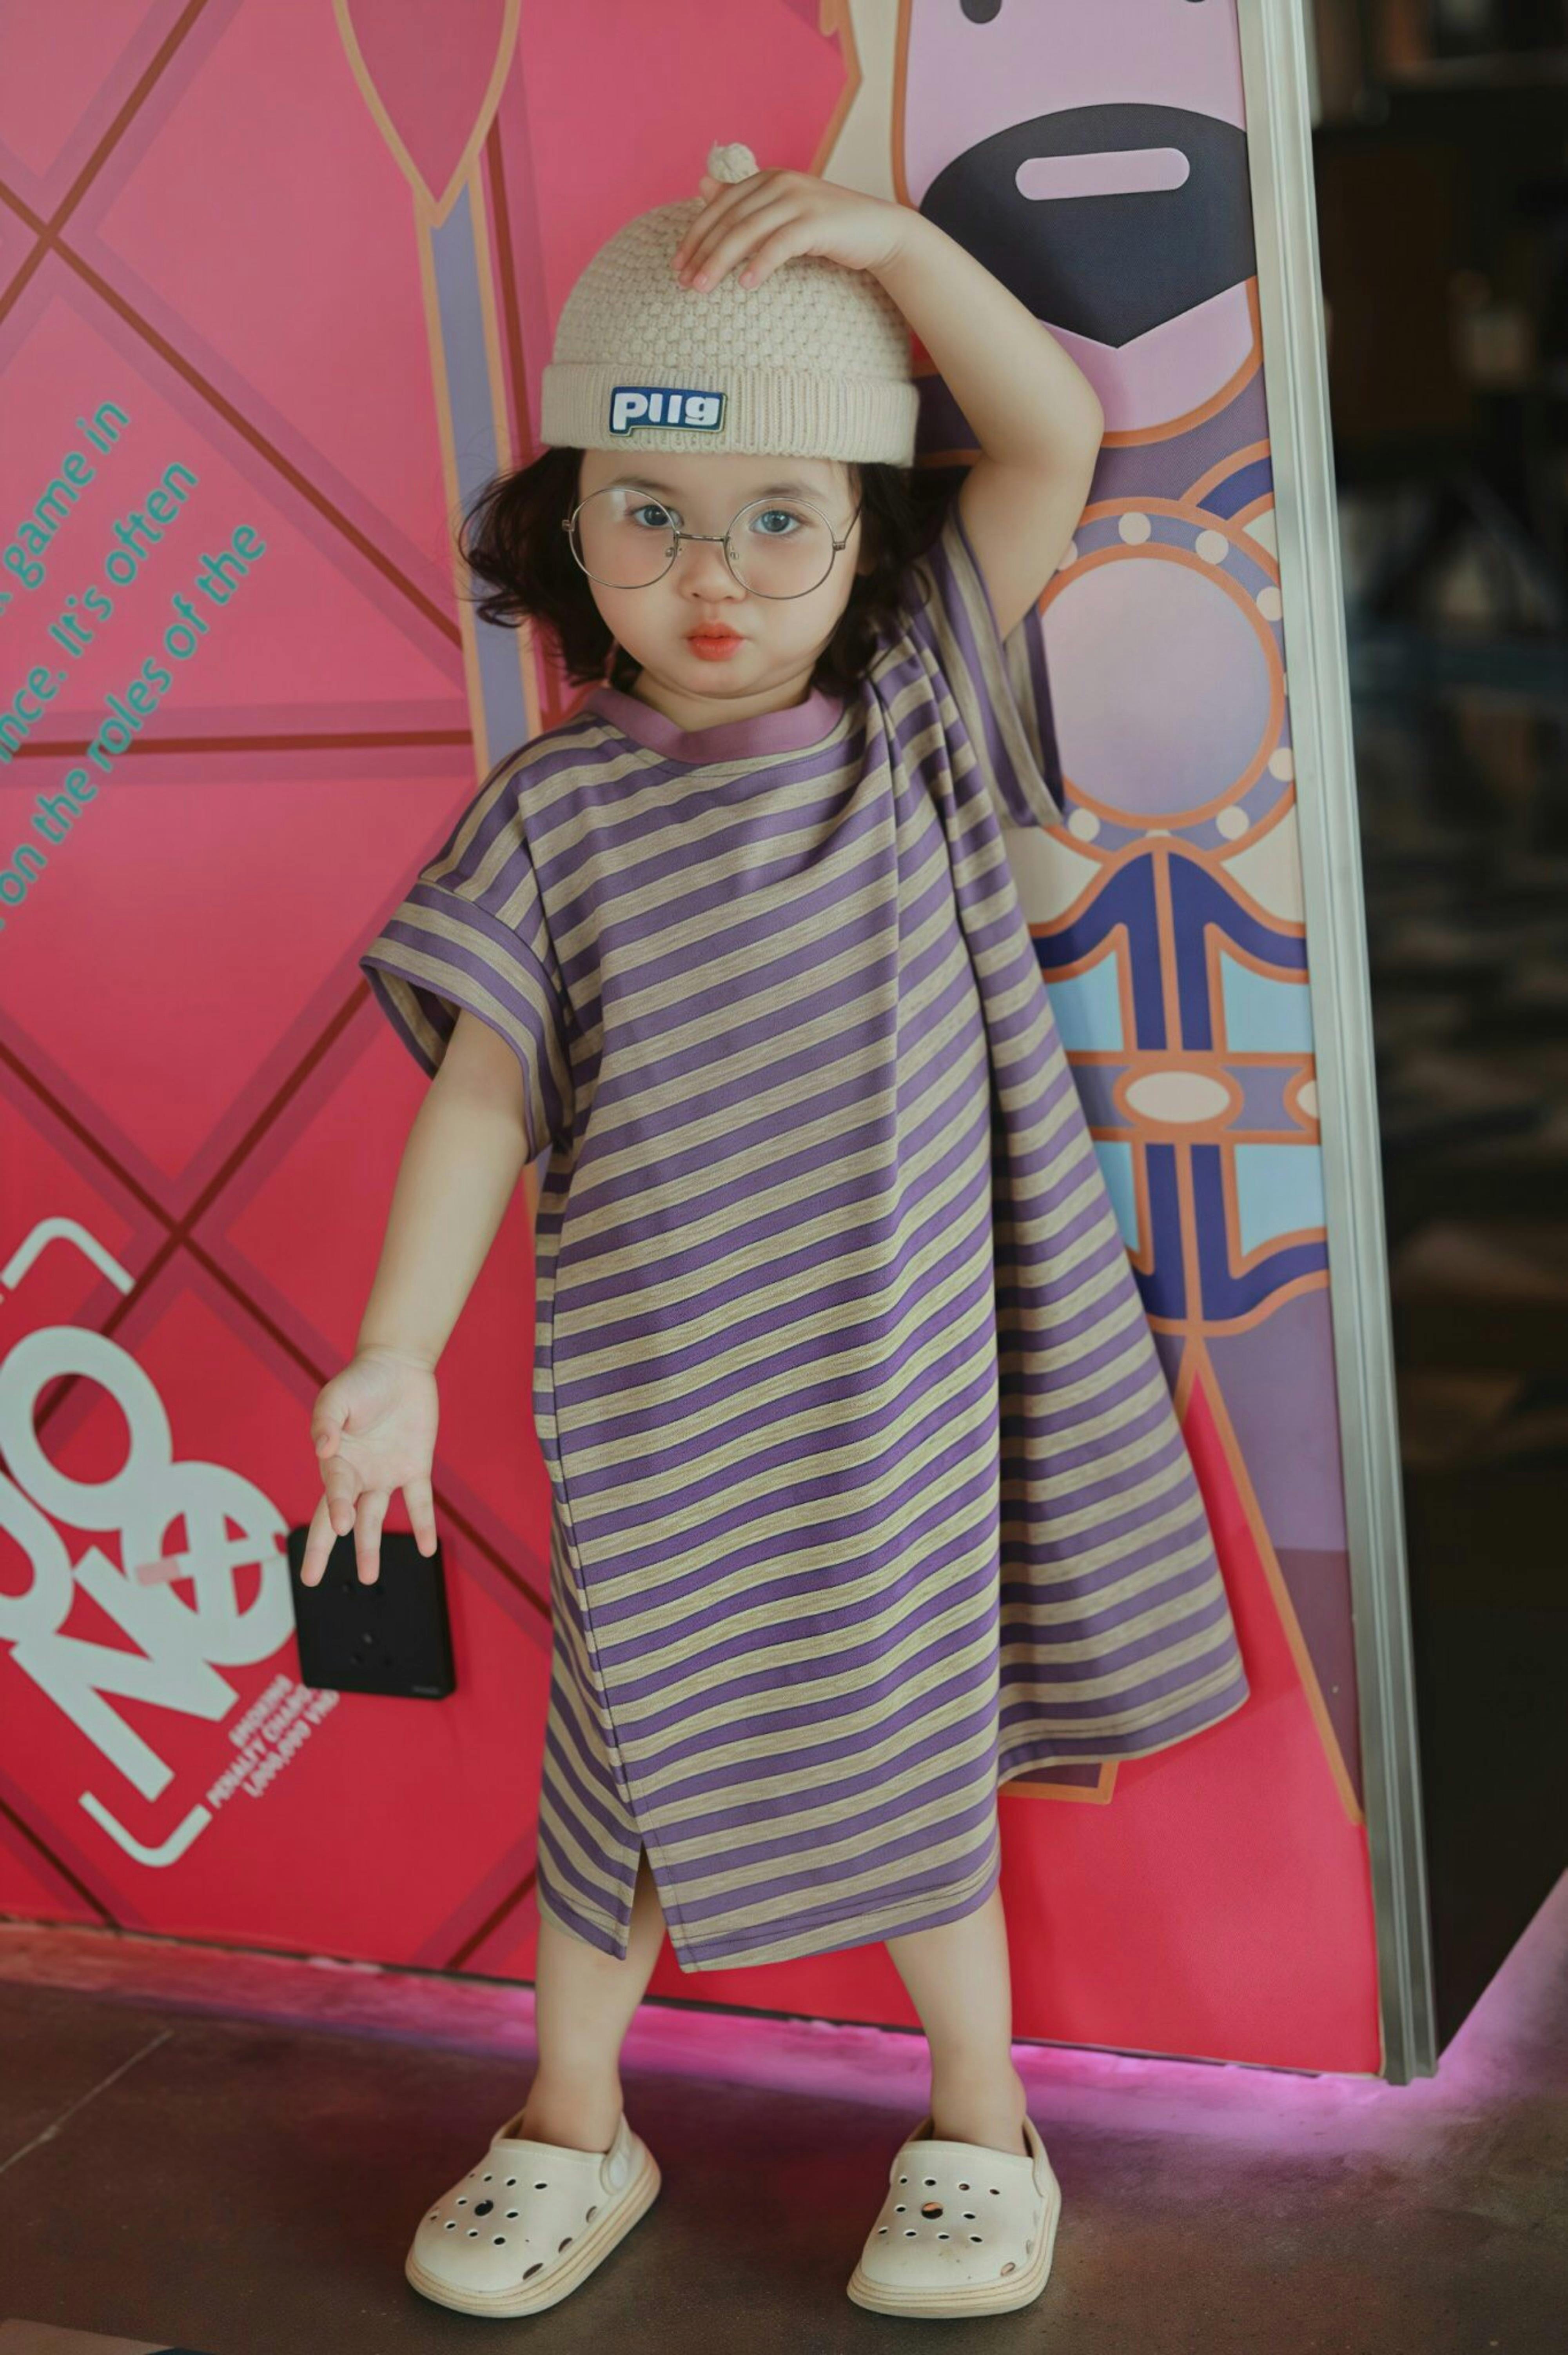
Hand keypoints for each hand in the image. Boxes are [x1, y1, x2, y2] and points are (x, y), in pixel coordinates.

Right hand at [300, 1346, 439, 1587]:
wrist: (398, 1366)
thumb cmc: (360, 1381)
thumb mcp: (336, 1397)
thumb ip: (326, 1423)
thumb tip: (323, 1450)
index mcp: (336, 1461)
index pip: (333, 1493)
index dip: (336, 1509)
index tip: (338, 1527)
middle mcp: (358, 1474)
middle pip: (339, 1518)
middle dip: (323, 1548)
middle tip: (310, 1579)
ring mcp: (386, 1474)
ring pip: (375, 1518)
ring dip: (370, 1547)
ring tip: (368, 1577)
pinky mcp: (415, 1468)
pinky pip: (419, 1502)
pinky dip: (423, 1524)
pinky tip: (427, 1549)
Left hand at [670, 166, 911, 293]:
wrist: (877, 231)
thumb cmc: (826, 226)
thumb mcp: (780, 209)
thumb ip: (743, 200)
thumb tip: (701, 185)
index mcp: (766, 178)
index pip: (720, 207)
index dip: (695, 236)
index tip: (677, 266)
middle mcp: (779, 182)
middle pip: (729, 220)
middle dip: (702, 252)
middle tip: (683, 284)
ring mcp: (798, 200)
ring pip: (748, 232)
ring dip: (721, 262)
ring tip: (702, 289)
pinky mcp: (817, 222)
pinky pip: (780, 244)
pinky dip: (761, 264)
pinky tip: (745, 285)